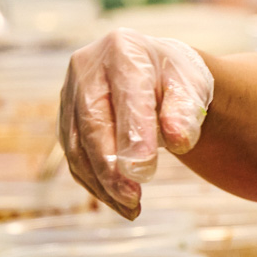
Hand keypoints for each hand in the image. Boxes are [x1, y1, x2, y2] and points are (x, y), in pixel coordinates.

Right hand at [59, 28, 215, 218]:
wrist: (154, 74)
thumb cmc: (175, 82)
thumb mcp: (191, 89)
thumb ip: (186, 113)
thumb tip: (178, 140)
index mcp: (122, 49)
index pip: (126, 95)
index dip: (134, 135)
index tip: (146, 173)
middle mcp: (87, 67)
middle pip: (93, 123)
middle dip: (111, 167)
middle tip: (134, 198)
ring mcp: (70, 93)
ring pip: (78, 146)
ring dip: (101, 182)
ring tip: (131, 207)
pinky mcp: (66, 119)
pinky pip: (74, 156)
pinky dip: (94, 183)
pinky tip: (117, 200)